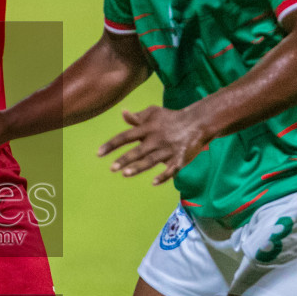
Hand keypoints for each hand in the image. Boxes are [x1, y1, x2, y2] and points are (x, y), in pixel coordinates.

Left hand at [98, 105, 213, 184]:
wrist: (197, 122)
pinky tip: (153, 182)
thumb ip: (137, 117)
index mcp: (147, 128)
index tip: (98, 154)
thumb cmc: (171, 118)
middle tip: (111, 168)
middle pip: (138, 150)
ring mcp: (168, 149)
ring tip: (125, 174)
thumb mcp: (154, 113)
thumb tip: (122, 113)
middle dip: (125, 159)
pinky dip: (164, 176)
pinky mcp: (180, 158)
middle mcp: (156, 139)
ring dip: (139, 167)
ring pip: (151, 160)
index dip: (111, 144)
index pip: (125, 137)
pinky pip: (171, 169)